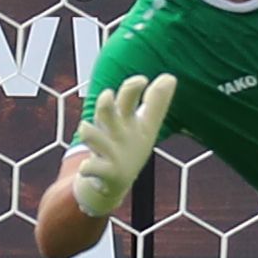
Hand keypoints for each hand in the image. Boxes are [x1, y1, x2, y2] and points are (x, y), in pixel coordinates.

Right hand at [67, 71, 175, 218]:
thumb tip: (170, 77)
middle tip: (107, 95)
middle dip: (104, 102)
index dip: (132, 86)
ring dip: (88, 131)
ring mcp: (105, 150)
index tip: (142, 80)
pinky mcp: (100, 171)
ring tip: (87, 130)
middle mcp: (112, 131)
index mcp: (125, 119)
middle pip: (104, 110)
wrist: (111, 180)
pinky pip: (89, 167)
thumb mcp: (146, 125)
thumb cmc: (129, 146)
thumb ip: (157, 102)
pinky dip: (88, 167)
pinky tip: (89, 166)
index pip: (127, 97)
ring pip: (90, 134)